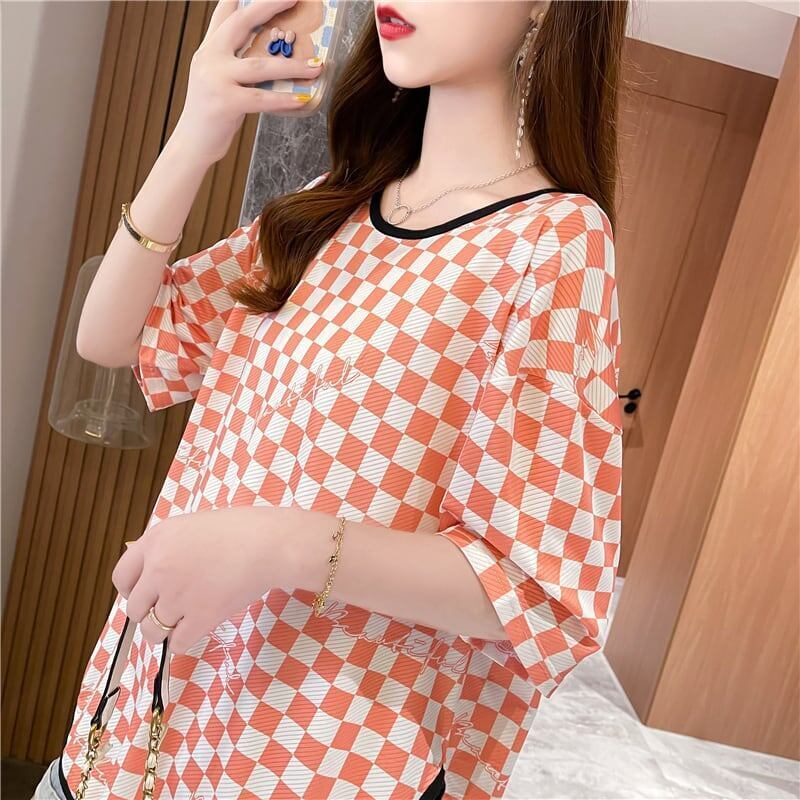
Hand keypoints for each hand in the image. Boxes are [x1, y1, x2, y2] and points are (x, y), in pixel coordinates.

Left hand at [112, 507, 284, 653]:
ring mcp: (178, 594)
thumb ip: (167, 548)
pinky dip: (185, 640)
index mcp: (156, 540)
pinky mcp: (200, 617)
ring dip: (166, 629)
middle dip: (150, 612)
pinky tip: (198, 627)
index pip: (121, 577)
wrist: (271, 542)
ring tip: (184, 621)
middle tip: (171, 608)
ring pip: (153, 630)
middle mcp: (159, 568)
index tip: (146, 594)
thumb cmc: (240, 530)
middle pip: (134, 608)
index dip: (131, 590)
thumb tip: (152, 575)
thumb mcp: (192, 526)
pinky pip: (177, 643)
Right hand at [172, 0, 324, 165]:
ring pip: (261, 67)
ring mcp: (216, 79)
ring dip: (293, 66)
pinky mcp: (225, 103)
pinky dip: (284, 100)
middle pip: (243, 23)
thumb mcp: (216, 75)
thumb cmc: (212, 111)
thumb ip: (231, 55)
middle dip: (270, 6)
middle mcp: (209, 57)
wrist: (192, 143)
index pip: (225, 13)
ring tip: (318, 66)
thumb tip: (255, 39)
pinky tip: (302, 99)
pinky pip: (262, 99)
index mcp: (209, 48)